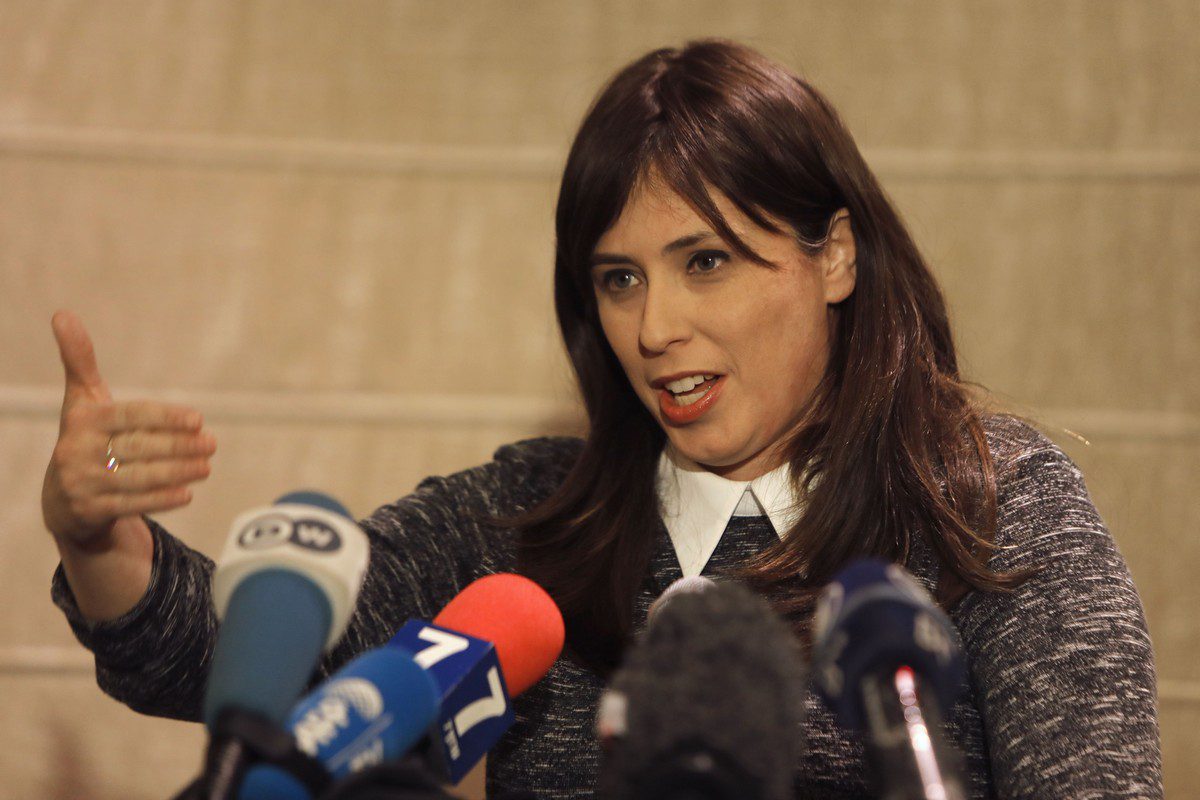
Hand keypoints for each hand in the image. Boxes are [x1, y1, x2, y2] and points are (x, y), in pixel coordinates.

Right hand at [41, 310, 216, 548]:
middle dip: (179, 446)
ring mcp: (82, 484)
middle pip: (138, 448)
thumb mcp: (82, 401)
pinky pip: (131, 505)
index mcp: (82, 421)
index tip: (199, 419)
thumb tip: (62, 312)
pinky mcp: (90, 512)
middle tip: (212, 443)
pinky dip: (162, 499)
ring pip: (138, 477)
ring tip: (207, 466)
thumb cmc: (85, 439)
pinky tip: (188, 493)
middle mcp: (77, 452)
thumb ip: (79, 360)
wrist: (63, 501)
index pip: (130, 416)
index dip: (165, 418)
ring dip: (177, 472)